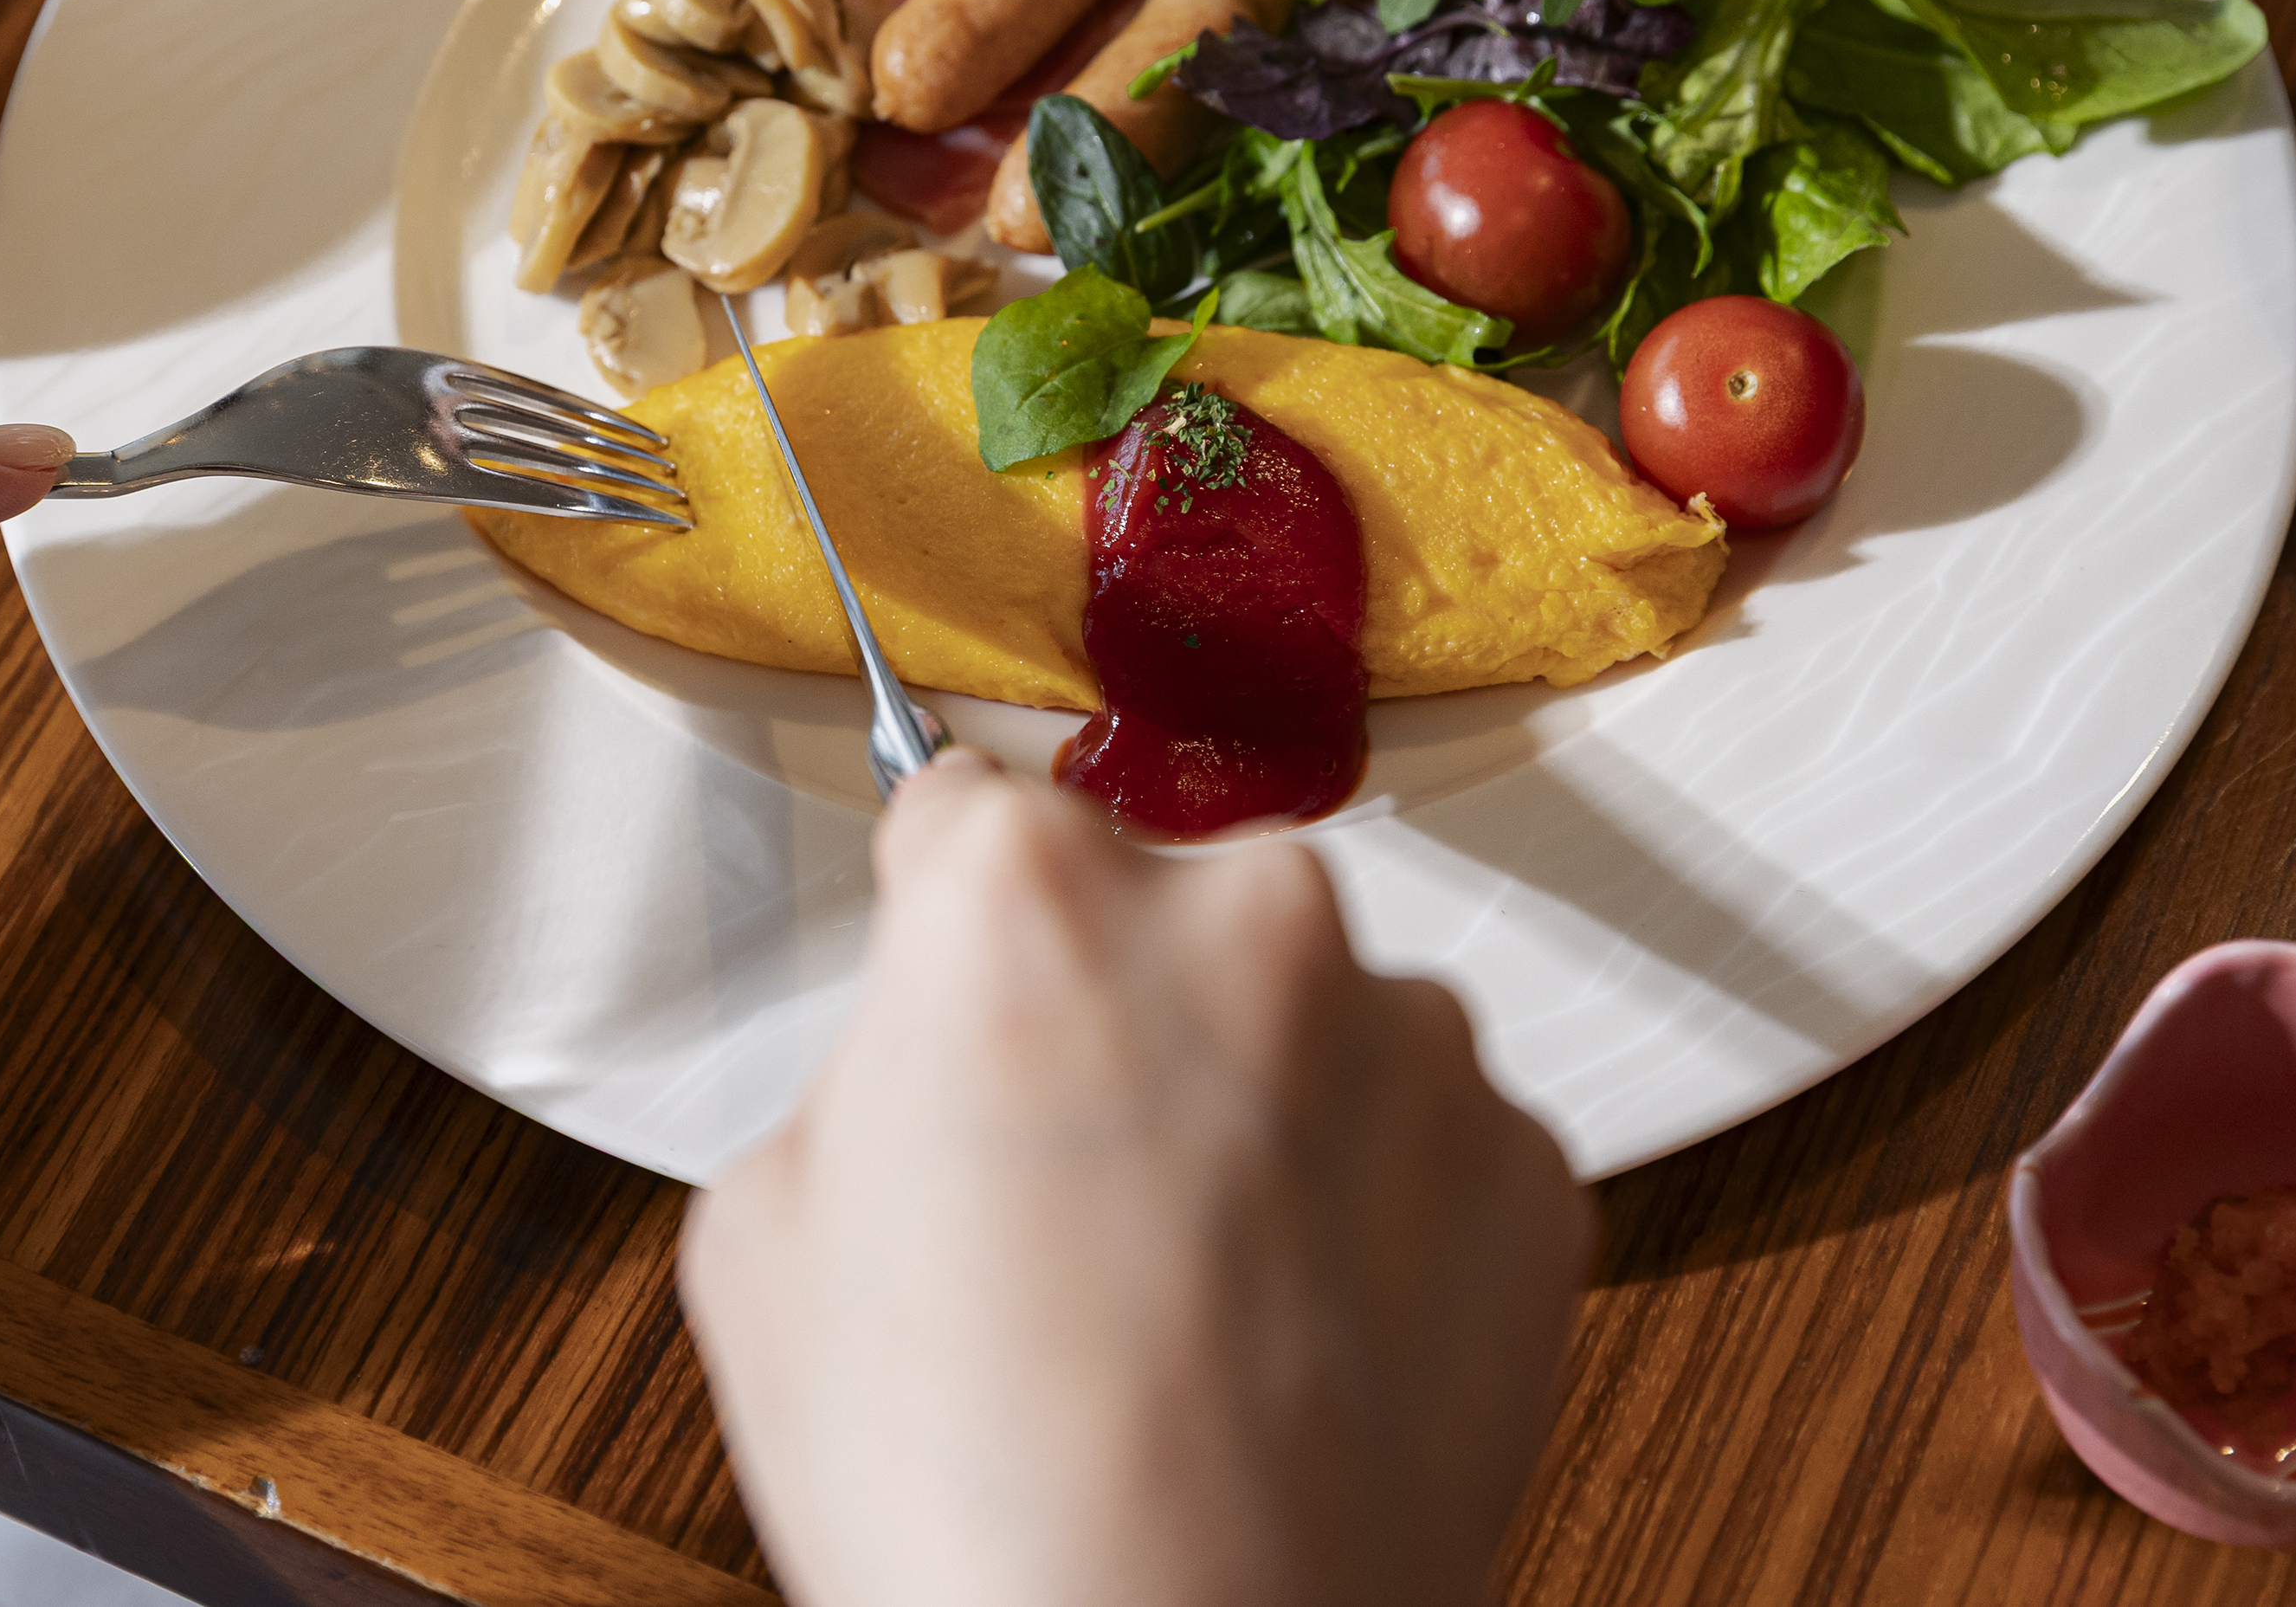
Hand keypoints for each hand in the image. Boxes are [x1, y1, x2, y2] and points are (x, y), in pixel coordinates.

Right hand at [679, 754, 1589, 1606]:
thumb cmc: (970, 1491)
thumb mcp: (767, 1232)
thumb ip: (866, 1069)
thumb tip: (932, 1057)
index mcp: (1030, 900)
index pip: (968, 803)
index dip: (941, 902)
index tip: (957, 955)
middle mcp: (1249, 922)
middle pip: (1158, 904)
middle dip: (1114, 1007)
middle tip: (1061, 1184)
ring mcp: (1413, 1044)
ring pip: (1309, 1018)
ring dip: (1257, 1104)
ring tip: (1179, 1296)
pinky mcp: (1528, 1170)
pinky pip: (1423, 1141)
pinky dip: (1370, 1211)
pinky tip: (1280, 1340)